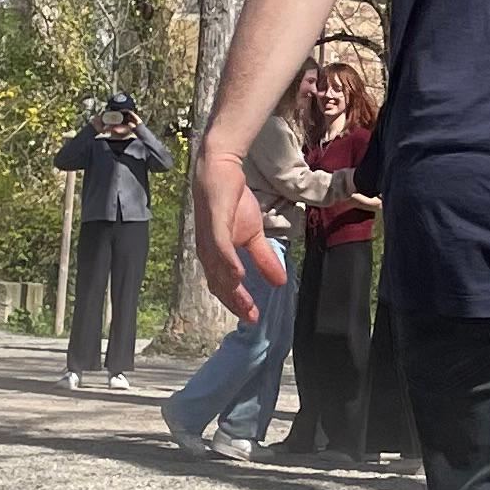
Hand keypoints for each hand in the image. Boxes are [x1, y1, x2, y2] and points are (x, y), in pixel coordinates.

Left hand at [192, 137, 272, 321]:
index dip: (238, 303)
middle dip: (236, 303)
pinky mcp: (214, 224)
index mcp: (215, 256)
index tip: (254, 317)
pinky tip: (238, 276)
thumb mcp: (253, 235)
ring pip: (218, 270)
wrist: (221, 171)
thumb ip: (264, 258)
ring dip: (232, 289)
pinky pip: (220, 248)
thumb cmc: (232, 202)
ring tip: (246, 304)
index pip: (224, 286)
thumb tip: (281, 282)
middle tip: (251, 317)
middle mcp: (208, 252)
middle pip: (219, 284)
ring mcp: (209, 239)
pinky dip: (228, 263)